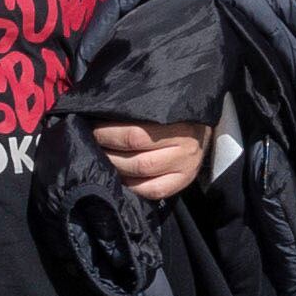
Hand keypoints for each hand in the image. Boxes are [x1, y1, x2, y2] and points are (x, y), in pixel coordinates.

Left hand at [89, 117, 213, 200]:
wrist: (202, 126)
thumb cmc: (174, 111)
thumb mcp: (160, 103)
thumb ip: (136, 107)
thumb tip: (100, 111)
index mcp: (178, 121)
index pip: (134, 134)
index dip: (107, 134)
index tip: (93, 128)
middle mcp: (185, 145)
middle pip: (136, 156)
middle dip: (109, 152)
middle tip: (94, 145)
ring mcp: (187, 166)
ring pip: (142, 173)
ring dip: (116, 168)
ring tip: (104, 159)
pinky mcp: (185, 181)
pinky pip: (153, 191)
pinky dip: (132, 186)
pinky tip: (122, 177)